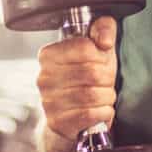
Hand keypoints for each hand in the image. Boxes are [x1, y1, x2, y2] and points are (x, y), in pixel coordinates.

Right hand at [36, 15, 117, 151]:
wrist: (70, 117)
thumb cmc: (85, 80)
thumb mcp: (97, 51)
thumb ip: (103, 30)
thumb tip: (105, 38)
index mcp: (49, 55)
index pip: (84, 47)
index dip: (101, 56)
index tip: (100, 62)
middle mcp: (44, 77)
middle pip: (92, 72)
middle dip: (107, 79)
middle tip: (105, 82)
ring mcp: (49, 100)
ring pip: (93, 94)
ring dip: (107, 97)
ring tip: (102, 96)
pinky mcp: (57, 122)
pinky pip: (91, 114)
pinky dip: (104, 112)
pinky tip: (99, 110)